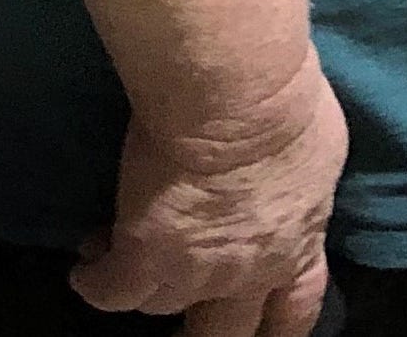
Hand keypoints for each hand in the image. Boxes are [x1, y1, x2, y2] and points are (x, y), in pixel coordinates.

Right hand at [70, 56, 347, 329]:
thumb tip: (294, 187)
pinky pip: (112, 291)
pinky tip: (88, 269)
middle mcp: (249, 275)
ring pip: (163, 304)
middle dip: (205, 327)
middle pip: (225, 331)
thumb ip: (300, 189)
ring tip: (124, 263)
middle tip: (186, 315)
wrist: (239, 93)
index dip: (274, 327)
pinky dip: (97, 282)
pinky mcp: (146, 258)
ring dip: (146, 288)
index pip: (295, 311)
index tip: (260, 327)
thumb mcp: (318, 153)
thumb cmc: (290, 103)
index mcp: (298, 246)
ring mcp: (195, 274)